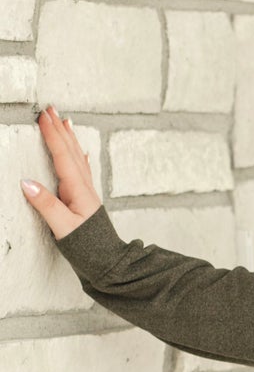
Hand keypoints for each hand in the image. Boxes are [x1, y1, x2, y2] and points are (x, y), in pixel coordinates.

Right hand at [20, 103, 102, 241]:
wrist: (109, 263)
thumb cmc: (88, 248)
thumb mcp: (63, 228)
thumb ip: (46, 205)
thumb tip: (26, 182)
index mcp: (77, 190)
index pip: (62, 155)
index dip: (52, 135)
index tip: (43, 116)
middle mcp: (84, 187)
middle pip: (71, 151)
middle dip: (60, 129)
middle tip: (51, 108)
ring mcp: (87, 193)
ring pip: (77, 158)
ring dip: (70, 138)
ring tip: (65, 120)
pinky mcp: (87, 200)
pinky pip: (82, 170)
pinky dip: (79, 156)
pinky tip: (81, 152)